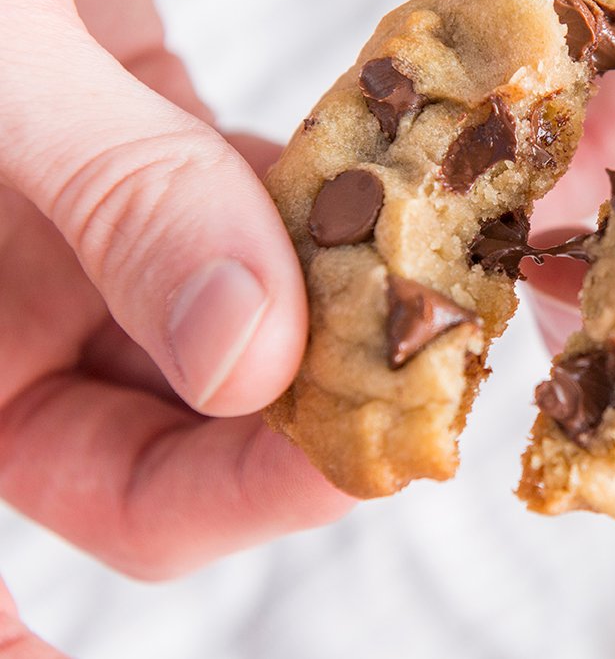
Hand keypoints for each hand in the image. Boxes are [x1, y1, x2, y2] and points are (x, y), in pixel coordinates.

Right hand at [0, 0, 350, 612]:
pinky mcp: (149, 144)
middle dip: (279, 439)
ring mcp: (88, 224)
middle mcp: (12, 300)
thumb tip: (249, 360)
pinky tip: (395, 212)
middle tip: (398, 418)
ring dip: (331, 327)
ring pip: (229, 328)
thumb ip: (114, 200)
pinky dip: (327, 217)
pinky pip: (256, 213)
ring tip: (433, 319)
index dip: (14, 636)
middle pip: (158, 435)